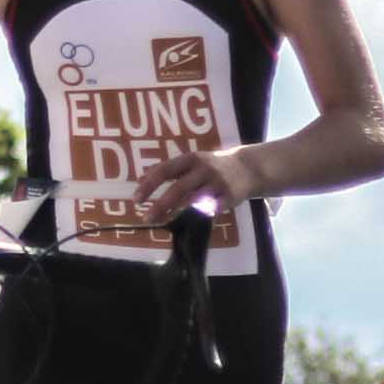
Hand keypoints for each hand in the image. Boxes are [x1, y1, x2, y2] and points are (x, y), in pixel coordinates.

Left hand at [131, 146, 252, 220]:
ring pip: (194, 201)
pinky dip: (198, 217)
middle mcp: (204, 169)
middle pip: (179, 188)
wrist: (248, 168)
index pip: (165, 170)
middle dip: (160, 204)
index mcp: (190, 159)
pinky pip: (210, 211)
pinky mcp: (229, 197)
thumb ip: (168, 170)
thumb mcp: (191, 162)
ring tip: (162, 222)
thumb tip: (140, 179)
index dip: (149, 185)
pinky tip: (187, 225)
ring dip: (176, 213)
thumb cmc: (212, 166)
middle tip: (146, 217)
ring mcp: (217, 184)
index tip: (136, 199)